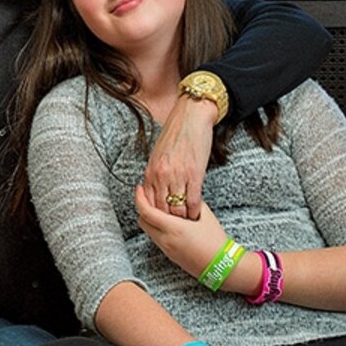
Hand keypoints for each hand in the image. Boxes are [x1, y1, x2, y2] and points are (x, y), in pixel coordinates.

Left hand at [132, 181, 228, 281]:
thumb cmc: (215, 242)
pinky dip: (156, 228)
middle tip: (148, 197)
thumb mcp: (206, 216)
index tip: (139, 189)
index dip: (139, 198)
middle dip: (142, 208)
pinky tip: (168, 222)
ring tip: (160, 209)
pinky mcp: (169, 254)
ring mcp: (166, 249)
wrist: (220, 266)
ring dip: (149, 219)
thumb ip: (193, 203)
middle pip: (142, 221)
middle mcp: (166, 239)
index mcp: (173, 228)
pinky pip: (156, 238)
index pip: (146, 212)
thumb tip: (184, 195)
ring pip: (148, 230)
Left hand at [141, 94, 218, 222]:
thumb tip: (153, 190)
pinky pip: (192, 201)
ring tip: (187, 225)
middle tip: (176, 229)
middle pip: (161, 210)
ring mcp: (177, 176)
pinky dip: (194, 211)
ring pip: (177, 209)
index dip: (155, 216)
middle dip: (168, 222)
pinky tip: (197, 215)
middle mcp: (161, 176)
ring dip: (182, 220)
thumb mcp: (158, 155)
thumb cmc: (176, 133)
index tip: (162, 223)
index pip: (148, 203)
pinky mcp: (195, 174)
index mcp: (150, 171)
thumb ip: (155, 173)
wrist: (191, 116)